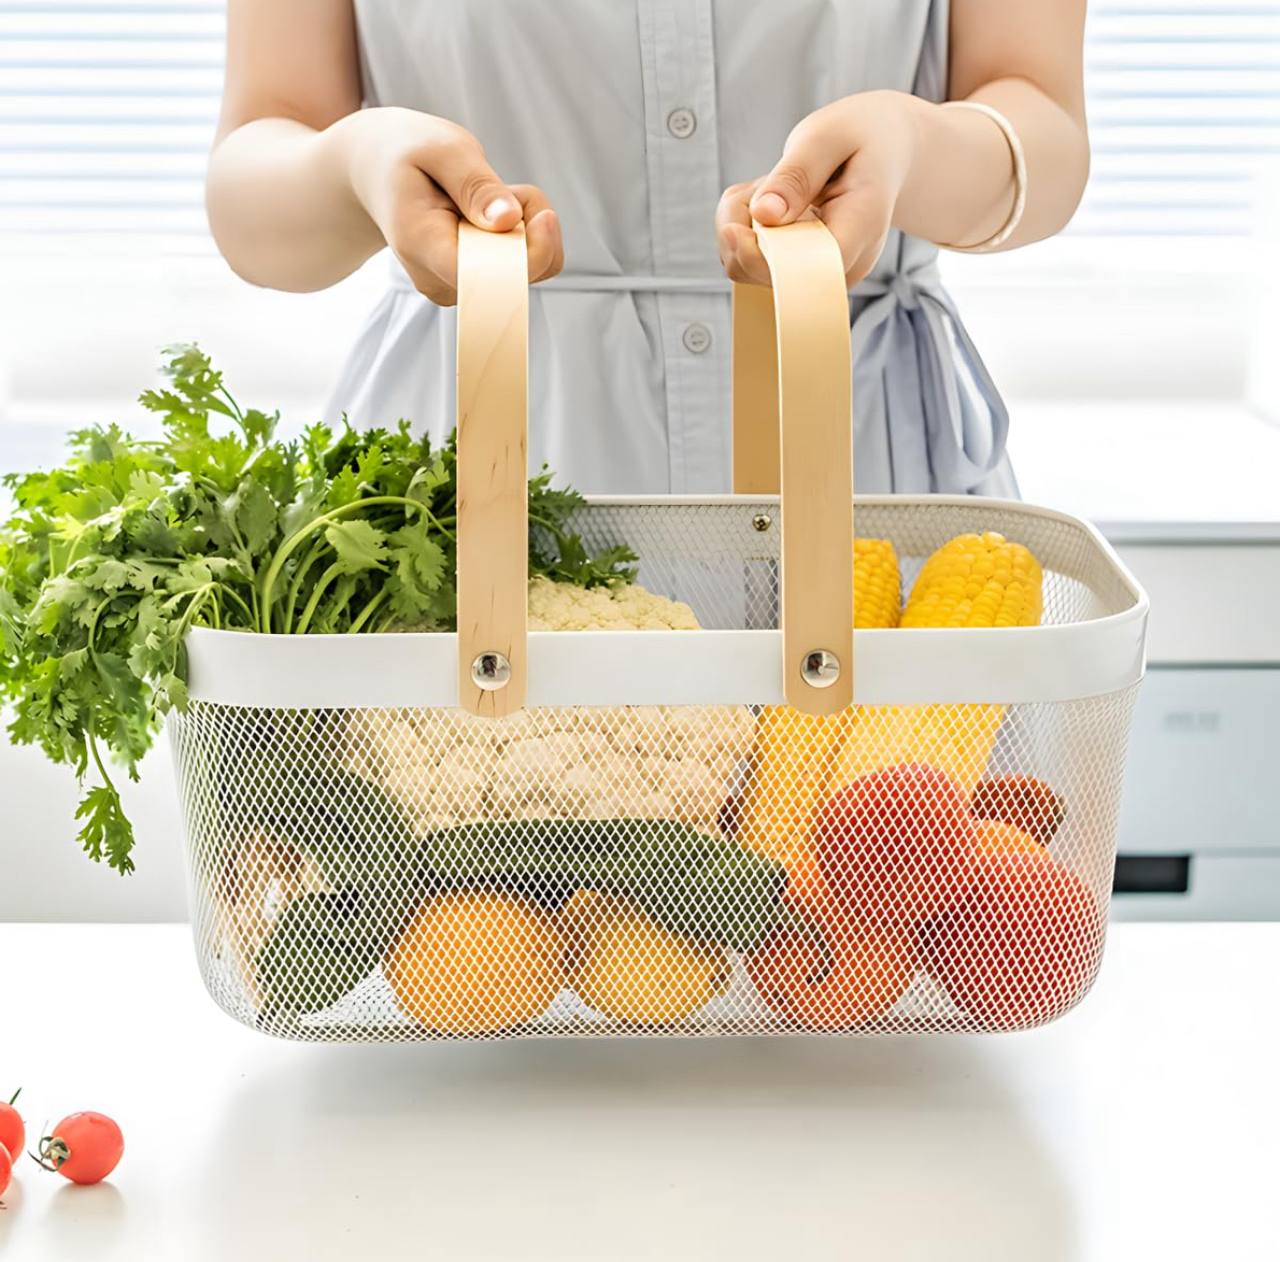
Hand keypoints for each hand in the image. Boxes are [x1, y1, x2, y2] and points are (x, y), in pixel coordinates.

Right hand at [344, 107, 562, 304]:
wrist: (377, 172)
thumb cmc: (406, 153)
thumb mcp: (440, 148)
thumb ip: (476, 184)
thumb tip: (510, 220)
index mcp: (422, 246)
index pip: (486, 278)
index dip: (527, 256)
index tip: (545, 216)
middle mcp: (440, 279)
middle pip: (518, 276)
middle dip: (530, 224)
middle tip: (502, 184)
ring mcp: (458, 287)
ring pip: (527, 268)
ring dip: (525, 224)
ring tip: (486, 193)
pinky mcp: (474, 284)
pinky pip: (523, 265)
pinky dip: (521, 232)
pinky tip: (490, 210)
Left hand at [716, 90, 918, 288]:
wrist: (888, 150)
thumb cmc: (864, 137)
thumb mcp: (829, 136)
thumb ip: (796, 174)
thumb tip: (764, 215)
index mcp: (860, 230)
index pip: (804, 271)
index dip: (760, 259)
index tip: (733, 227)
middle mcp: (842, 264)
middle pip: (768, 275)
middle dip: (742, 230)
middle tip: (760, 182)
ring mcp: (821, 272)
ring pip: (750, 269)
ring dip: (741, 225)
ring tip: (771, 186)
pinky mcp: (801, 270)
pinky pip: (751, 260)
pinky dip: (746, 227)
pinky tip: (771, 200)